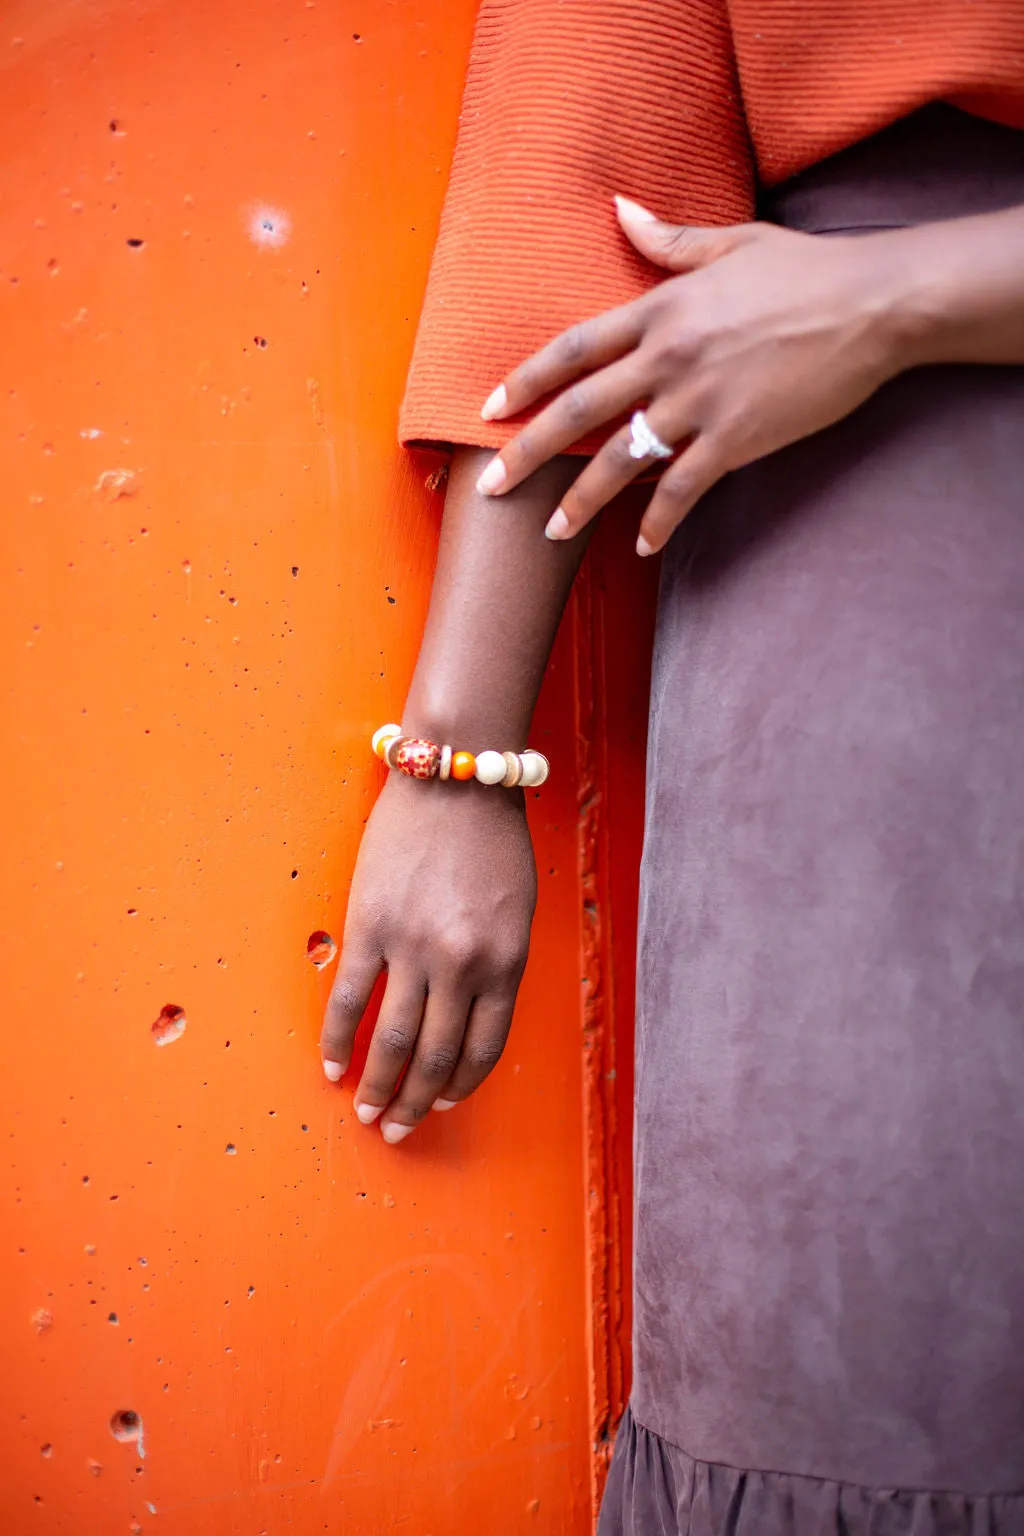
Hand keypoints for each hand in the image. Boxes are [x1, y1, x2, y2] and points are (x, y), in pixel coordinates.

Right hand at [319, 771, 535, 1141]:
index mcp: (505, 963)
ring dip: (378, 1085)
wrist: (456, 778)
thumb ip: (496, 965)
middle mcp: (462, 964)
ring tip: (366, 1111)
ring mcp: (414, 947)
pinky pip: (349, 998)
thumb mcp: (516, 911)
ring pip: (394, 1040)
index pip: (483, 1048)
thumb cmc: (492, 840)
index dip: (461, 1086)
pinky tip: (332, 1064)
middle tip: (397, 1128)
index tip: (442, 1104)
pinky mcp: (371, 926)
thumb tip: (465, 1016)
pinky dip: (338, 1039)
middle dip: (416, 1103)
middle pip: (437, 1056)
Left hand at [475, 197, 910, 554]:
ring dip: (581, 501)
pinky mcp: (736, 439)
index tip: (489, 409)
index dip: (526, 380)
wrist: (872, 305)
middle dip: (529, 451)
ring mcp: (700, 401)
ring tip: (552, 531)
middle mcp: (668, 356)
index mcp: (661, 307)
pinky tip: (642, 547)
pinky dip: (659, 522)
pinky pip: (683, 490)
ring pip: (622, 460)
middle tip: (491, 487)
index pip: (573, 348)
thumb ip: (668, 239)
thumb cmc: (805, 271)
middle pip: (581, 410)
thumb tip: (620, 209)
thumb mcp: (732, 242)